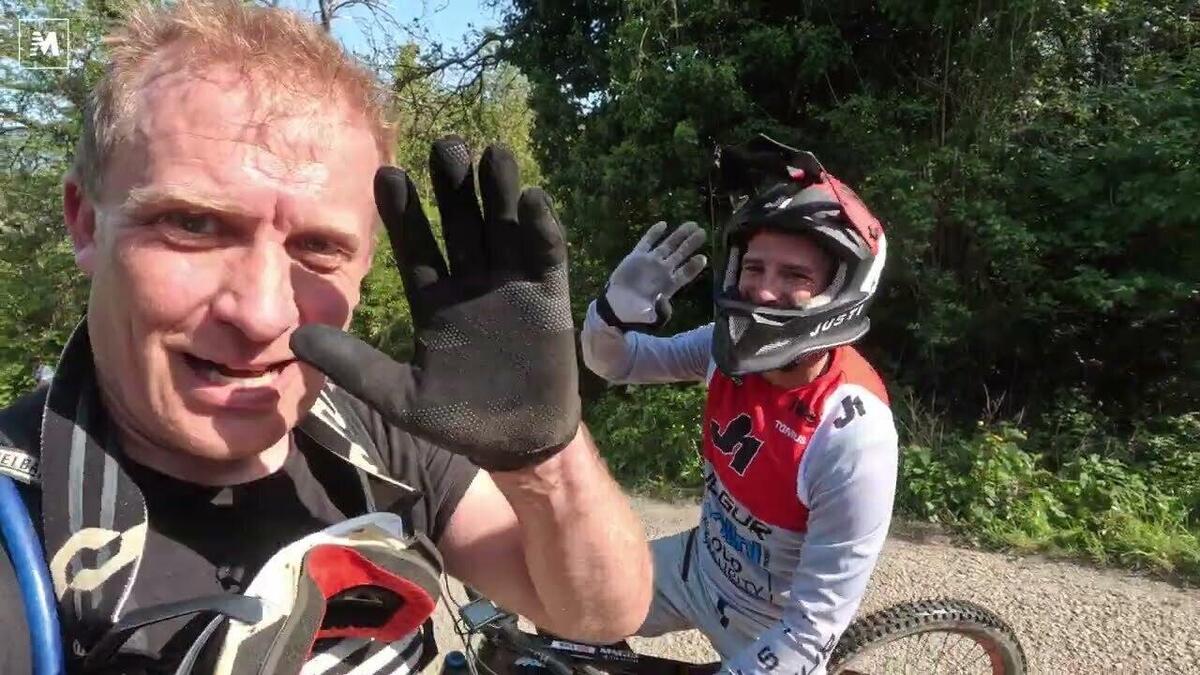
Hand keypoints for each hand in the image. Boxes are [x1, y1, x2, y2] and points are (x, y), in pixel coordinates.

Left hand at [291, 136, 579, 471]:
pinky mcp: (548, 297)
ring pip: (503, 229)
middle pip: (462, 225)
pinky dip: (541, 228)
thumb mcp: (399, 396)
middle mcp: (472, 283)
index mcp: (435, 299)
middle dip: (453, 187)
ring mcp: (511, 286)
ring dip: (499, 192)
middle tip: (445, 145)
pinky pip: (545, 256)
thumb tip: (295, 337)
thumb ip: (353, 365)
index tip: (387, 173)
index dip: (403, 212)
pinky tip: (533, 197)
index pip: (416, 247)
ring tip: (491, 153)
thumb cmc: (457, 420)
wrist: (517, 444)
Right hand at [596, 221, 705, 330]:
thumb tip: (662, 300)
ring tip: (692, 224)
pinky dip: (654, 233)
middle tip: (703, 233)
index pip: (685, 274)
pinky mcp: (636, 257)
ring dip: (679, 235)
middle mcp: (662, 271)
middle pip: (680, 255)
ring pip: (667, 246)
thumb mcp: (648, 316)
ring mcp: (650, 262)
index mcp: (668, 285)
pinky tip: (663, 224)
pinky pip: (647, 242)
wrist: (616, 306)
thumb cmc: (634, 313)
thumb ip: (657, 310)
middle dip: (691, 244)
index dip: (694, 266)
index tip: (703, 258)